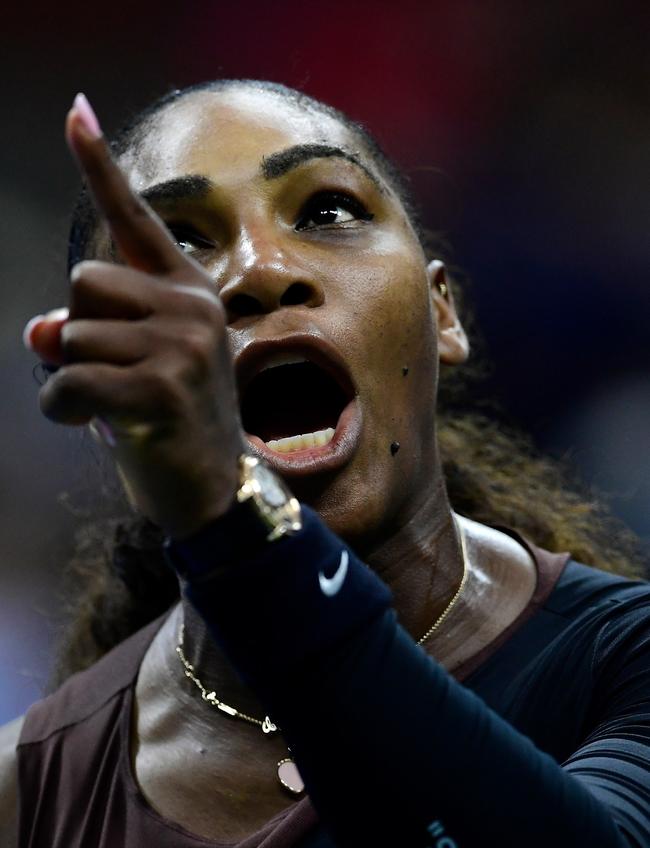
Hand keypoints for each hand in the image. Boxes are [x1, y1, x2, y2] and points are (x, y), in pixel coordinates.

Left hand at [24, 95, 243, 539]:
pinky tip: (95, 427)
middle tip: (116, 376)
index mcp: (188, 292)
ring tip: (114, 408)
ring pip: (71, 335)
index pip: (135, 221)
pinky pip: (69, 381)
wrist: (215, 492)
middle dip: (77, 331)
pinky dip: (62, 409)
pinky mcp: (161, 390)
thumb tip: (40, 330)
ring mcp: (183, 347)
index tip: (75, 110)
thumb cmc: (169, 422)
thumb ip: (86, 331)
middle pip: (82, 282)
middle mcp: (192, 308)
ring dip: (71, 377)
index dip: (99, 166)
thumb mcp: (127, 365)